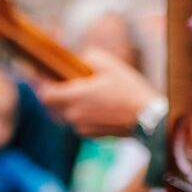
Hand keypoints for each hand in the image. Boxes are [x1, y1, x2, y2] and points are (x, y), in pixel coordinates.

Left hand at [38, 52, 160, 138]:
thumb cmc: (129, 89)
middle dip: (58, 94)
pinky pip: (77, 122)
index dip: (44, 85)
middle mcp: (73, 114)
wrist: (147, 118)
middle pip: (53, 105)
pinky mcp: (89, 134)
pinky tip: (98, 107)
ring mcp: (80, 126)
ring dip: (71, 104)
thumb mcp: (110, 65)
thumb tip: (79, 58)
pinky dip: (82, 115)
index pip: (45, 94)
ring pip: (66, 114)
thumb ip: (88, 57)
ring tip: (89, 95)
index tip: (50, 78)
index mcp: (75, 96)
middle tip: (71, 84)